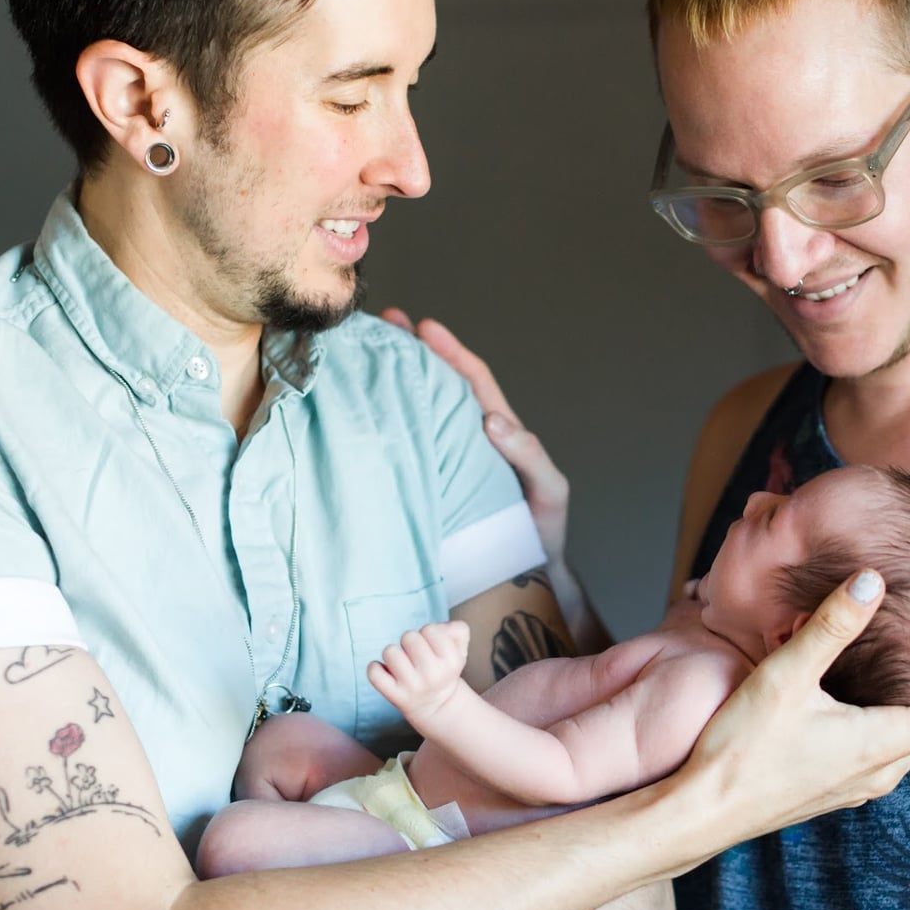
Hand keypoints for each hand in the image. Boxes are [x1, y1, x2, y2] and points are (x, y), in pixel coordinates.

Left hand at [367, 621, 470, 722]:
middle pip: (409, 637)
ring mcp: (413, 687)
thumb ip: (458, 630)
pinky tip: (385, 671)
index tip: (430, 647)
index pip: (430, 629)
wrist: (437, 706)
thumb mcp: (460, 650)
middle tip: (416, 657)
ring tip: (402, 665)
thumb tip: (441, 627)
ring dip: (393, 655)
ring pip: (390, 651)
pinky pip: (374, 673)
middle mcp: (434, 675)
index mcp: (452, 661)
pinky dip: (375, 668)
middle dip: (410, 643)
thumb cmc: (443, 670)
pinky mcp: (395, 696)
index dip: (427, 634)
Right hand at [380, 308, 568, 567]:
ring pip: (418, 416)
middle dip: (412, 353)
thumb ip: (529, 455)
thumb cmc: (539, 534)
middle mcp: (467, 443)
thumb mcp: (548, 491)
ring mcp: (444, 464)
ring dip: (394, 386)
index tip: (424, 327)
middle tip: (382, 324)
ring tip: (362, 358)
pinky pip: (406, 453)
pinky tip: (360, 420)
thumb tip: (492, 420)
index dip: (450, 353)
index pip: (472, 382)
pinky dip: (387, 431)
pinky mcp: (425, 490)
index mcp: (497, 435)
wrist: (522, 585)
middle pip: (439, 388)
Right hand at [666, 570, 909, 844]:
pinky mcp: (836, 788)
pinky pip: (893, 753)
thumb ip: (829, 627)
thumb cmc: (738, 751)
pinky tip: (891, 707)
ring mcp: (859, 785)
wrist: (698, 816)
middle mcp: (881, 771)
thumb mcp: (784, 678)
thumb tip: (871, 581)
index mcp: (881, 743)